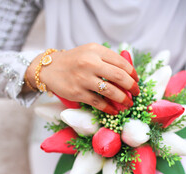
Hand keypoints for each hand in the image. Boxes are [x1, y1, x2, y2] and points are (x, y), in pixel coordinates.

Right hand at [25, 43, 139, 114]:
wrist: (48, 68)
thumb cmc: (73, 61)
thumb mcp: (89, 52)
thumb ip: (107, 59)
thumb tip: (128, 74)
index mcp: (96, 50)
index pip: (121, 62)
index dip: (132, 73)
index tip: (136, 80)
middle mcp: (90, 63)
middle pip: (119, 77)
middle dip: (132, 87)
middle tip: (136, 93)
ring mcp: (83, 79)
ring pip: (111, 91)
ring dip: (123, 99)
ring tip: (128, 104)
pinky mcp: (77, 93)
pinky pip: (98, 102)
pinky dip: (109, 108)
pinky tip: (114, 110)